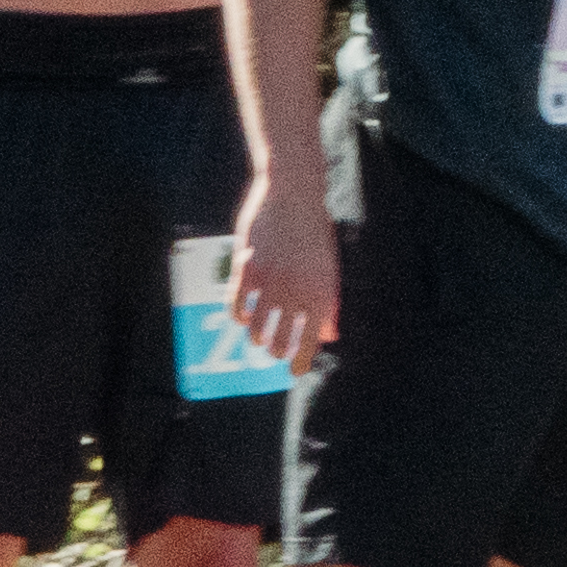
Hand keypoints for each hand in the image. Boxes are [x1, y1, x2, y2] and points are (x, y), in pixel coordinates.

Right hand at [231, 172, 338, 363]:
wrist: (294, 194)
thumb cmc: (315, 232)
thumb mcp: (330, 268)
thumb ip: (329, 303)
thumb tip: (329, 335)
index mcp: (323, 293)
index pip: (312, 340)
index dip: (301, 361)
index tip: (295, 372)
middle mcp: (297, 292)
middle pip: (280, 340)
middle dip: (277, 351)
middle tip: (275, 350)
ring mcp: (270, 282)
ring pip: (256, 329)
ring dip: (257, 337)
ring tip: (260, 337)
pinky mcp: (247, 270)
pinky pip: (237, 306)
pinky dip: (239, 316)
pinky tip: (243, 316)